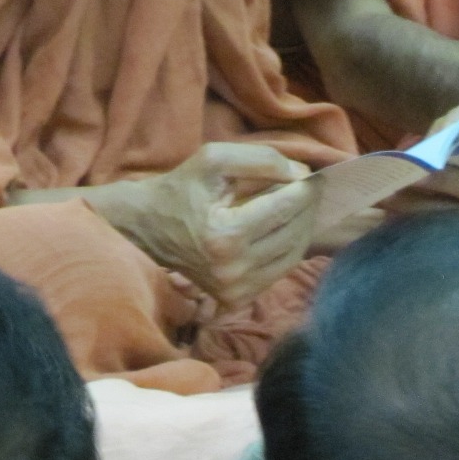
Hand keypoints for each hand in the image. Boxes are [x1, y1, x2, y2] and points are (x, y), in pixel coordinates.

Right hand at [88, 143, 317, 311]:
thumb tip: (301, 174)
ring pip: (293, 256)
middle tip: (308, 187)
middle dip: (307, 207)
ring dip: (302, 228)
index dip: (304, 189)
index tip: (310, 174)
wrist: (148, 226)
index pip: (284, 208)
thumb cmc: (180, 188)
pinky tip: (281, 229)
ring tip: (298, 206)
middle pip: (294, 233)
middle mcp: (233, 269)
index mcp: (225, 235)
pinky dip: (287, 248)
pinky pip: (279, 272)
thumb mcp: (213, 159)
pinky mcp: (236, 300)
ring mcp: (235, 290)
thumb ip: (261, 160)